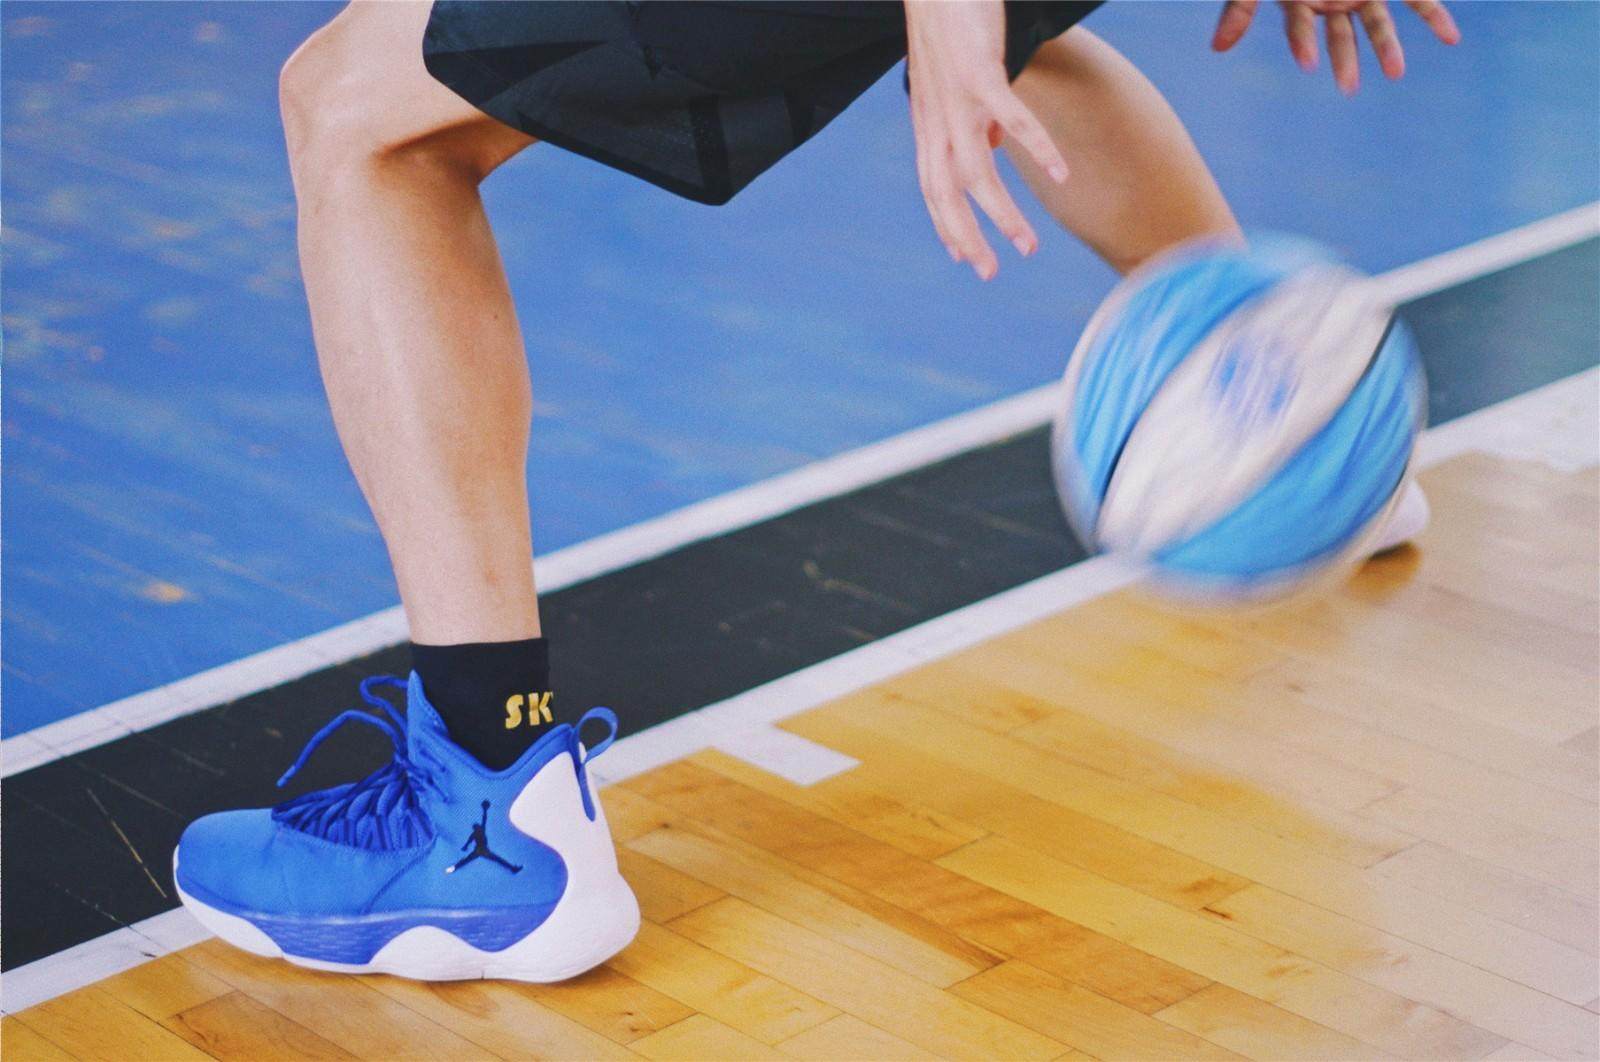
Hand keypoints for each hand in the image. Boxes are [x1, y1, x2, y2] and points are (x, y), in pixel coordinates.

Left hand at [904, 0, 1067, 280]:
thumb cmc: (953, 26)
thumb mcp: (957, 81)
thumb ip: (974, 117)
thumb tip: (993, 146)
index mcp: (930, 124)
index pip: (933, 188)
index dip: (946, 225)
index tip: (964, 258)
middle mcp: (937, 120)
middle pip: (947, 195)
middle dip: (969, 238)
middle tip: (990, 273)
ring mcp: (955, 100)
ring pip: (976, 174)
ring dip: (1003, 214)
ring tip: (1028, 245)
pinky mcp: (978, 73)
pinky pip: (1012, 121)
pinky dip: (1037, 150)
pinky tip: (1062, 174)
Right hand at [1212, 0, 1460, 94]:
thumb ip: (1240, 9)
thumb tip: (1217, 49)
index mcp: (1301, 0)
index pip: (1299, 27)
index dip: (1302, 42)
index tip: (1306, 64)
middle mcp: (1332, 1)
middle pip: (1339, 35)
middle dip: (1345, 59)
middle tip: (1348, 89)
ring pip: (1377, 22)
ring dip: (1387, 47)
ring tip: (1395, 73)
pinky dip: (1433, 16)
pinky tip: (1451, 38)